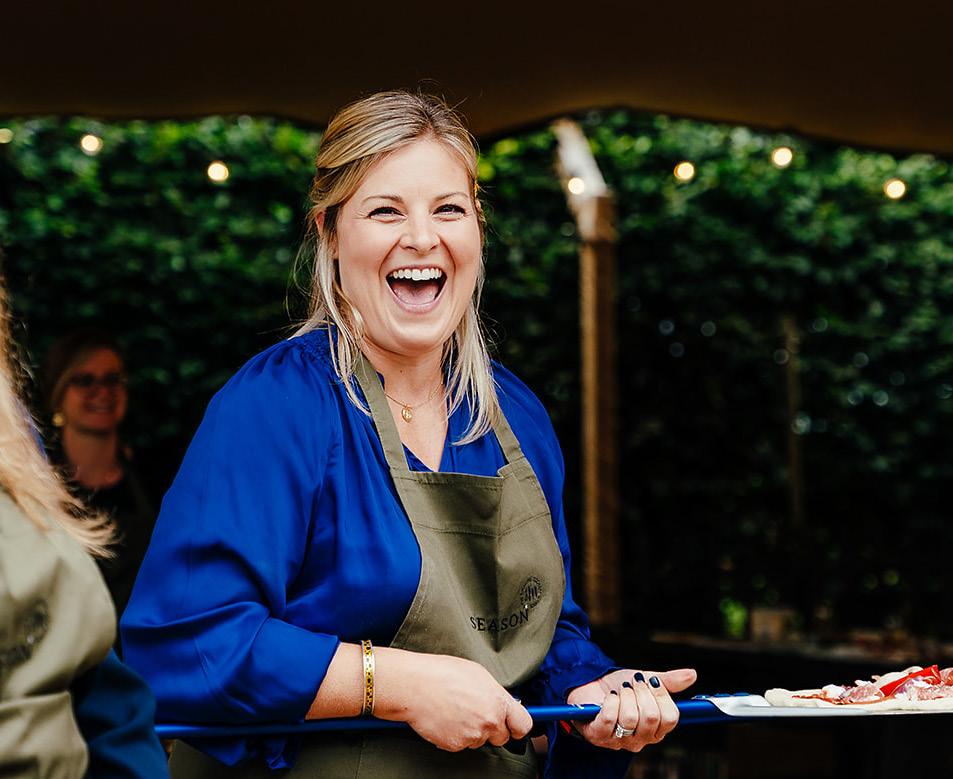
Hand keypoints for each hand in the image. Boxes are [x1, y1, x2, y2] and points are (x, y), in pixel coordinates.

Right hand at [375, 649, 532, 752]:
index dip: (517, 725)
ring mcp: (472, 735)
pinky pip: (461, 744)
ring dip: (471, 731)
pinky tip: (446, 718)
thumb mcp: (478, 673)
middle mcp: (489, 720)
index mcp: (497, 701)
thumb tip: (504, 703)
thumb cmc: (442, 673)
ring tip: (455, 709)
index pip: (523, 724)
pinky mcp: (455, 745)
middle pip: (501, 737)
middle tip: (474, 712)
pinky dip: (455, 735)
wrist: (414, 685)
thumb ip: (495, 693)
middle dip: (492, 728)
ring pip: (479, 741)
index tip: (513, 724)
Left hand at [567, 668, 696, 751]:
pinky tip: (609, 696)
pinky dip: (610, 701)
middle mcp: (640, 740)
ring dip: (624, 695)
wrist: (589, 683)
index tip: (651, 681)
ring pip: (630, 718)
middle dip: (641, 692)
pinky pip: (609, 719)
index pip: (671, 718)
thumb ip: (669, 681)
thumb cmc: (619, 686)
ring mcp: (619, 740)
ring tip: (620, 689)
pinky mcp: (598, 735)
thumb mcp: (646, 680)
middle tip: (632, 682)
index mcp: (656, 729)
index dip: (662, 695)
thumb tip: (692, 674)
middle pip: (651, 718)